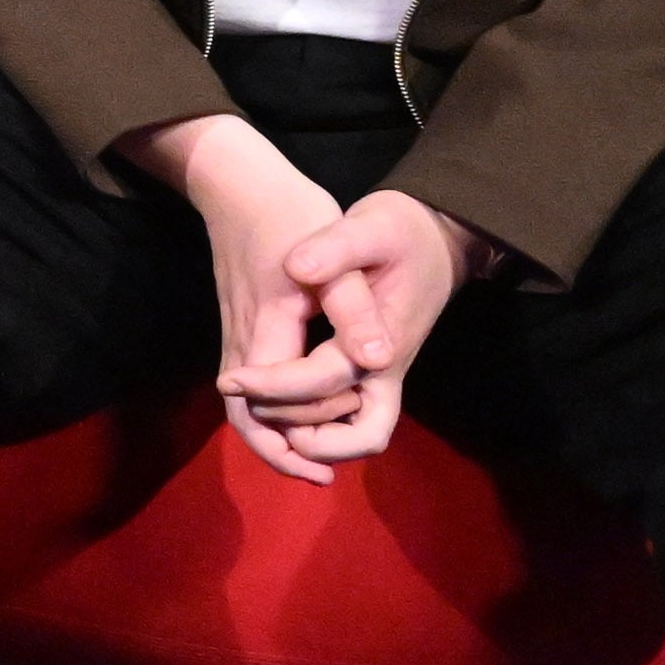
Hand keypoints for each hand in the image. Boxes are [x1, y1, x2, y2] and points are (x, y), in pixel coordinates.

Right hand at [135, 114, 367, 483]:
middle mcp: (243, 339)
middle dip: (281, 452)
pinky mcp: (242, 328)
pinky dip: (274, 411)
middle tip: (323, 475)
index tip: (331, 456)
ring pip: (244, 405)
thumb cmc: (289, 213)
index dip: (301, 429)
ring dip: (277, 437)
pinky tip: (308, 413)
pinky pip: (251, 387)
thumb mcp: (334, 249)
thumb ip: (354, 310)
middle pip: (246, 415)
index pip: (272, 397)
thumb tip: (379, 362)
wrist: (237, 184)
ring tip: (316, 460)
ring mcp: (237, 335)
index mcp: (267, 325)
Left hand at [264, 190, 482, 465]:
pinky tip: (268, 402)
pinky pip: (344, 417)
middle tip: (242, 402)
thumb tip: (296, 268)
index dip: (276, 387)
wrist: (435, 237)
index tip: (230, 380)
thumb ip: (336, 249)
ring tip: (249, 406)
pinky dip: (310, 422)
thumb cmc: (402, 231)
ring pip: (349, 435)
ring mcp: (380, 376)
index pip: (325, 382)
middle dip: (297, 436)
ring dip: (303, 436)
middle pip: (351, 436)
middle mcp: (384, 372)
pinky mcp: (368, 372)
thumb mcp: (371, 228)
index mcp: (384, 342)